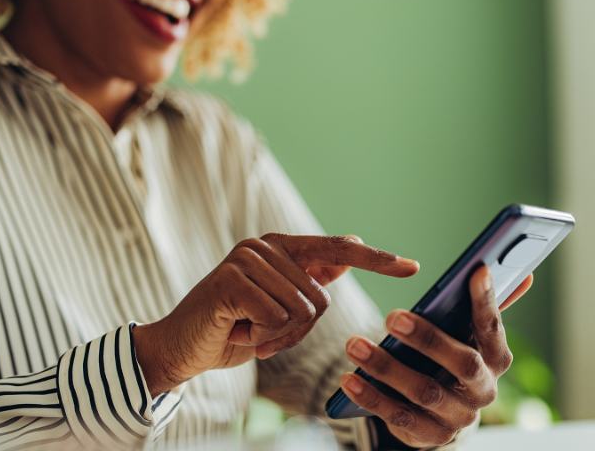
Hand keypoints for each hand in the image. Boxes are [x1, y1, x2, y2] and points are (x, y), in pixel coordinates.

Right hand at [134, 234, 418, 395]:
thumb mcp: (280, 306)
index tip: (412, 266)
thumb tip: (349, 251)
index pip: (338, 250)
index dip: (377, 260)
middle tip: (264, 334)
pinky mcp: (229, 279)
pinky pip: (275, 318)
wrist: (182, 348)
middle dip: (297, 331)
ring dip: (278, 337)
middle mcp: (264, 246)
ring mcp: (245, 259)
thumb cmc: (234, 328)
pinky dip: (262, 338)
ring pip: (300, 311)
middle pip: (320, 298)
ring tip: (248, 331)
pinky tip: (238, 331)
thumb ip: (310, 278)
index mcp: (281, 248)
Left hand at [339, 266, 532, 447]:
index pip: (493, 328)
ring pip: (424, 391)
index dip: (488, 301)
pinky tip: (349, 379)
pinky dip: (372, 397)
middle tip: (392, 316)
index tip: (476, 271)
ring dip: (386, 367)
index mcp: (496, 359)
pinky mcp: (430, 435)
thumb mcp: (468, 335)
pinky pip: (398, 417)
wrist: (442, 416)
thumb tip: (525, 273)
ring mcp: (458, 417)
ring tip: (354, 344)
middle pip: (462, 363)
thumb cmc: (452, 359)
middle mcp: (483, 390)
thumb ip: (489, 305)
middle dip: (427, 339)